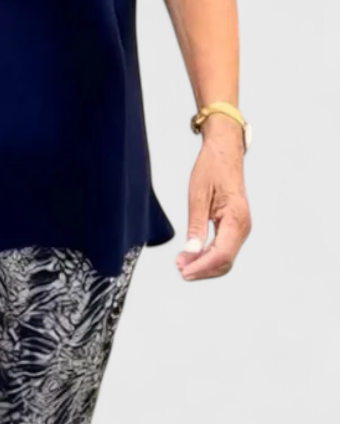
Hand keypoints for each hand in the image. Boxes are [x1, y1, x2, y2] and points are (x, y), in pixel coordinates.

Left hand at [175, 116, 251, 280]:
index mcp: (236, 218)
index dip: (202, 266)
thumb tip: (191, 252)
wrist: (224, 152)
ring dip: (204, 265)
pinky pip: (223, 248)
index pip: (222, 254)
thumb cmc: (212, 168)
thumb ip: (196, 225)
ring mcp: (240, 228)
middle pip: (225, 261)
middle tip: (179, 268)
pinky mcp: (234, 227)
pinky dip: (208, 256)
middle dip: (202, 269)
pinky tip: (191, 255)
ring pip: (225, 258)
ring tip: (182, 263)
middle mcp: (243, 227)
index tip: (183, 271)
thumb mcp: (198, 195)